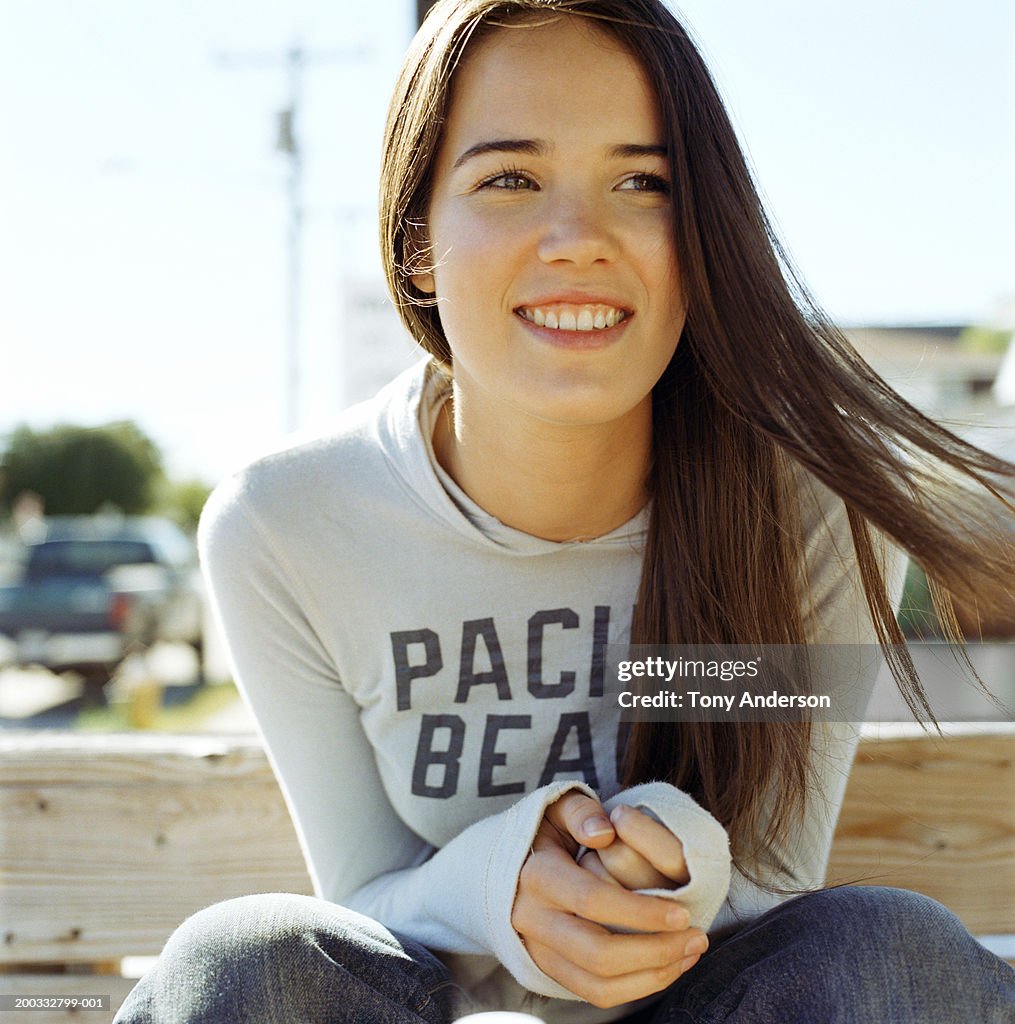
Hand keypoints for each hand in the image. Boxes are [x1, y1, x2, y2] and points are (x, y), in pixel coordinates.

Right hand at [511, 791, 707, 1007]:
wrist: (506, 868)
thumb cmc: (544, 833)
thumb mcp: (556, 808)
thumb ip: (580, 811)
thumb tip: (604, 832)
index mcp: (537, 875)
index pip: (592, 901)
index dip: (640, 912)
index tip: (682, 913)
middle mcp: (533, 920)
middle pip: (597, 954)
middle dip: (655, 951)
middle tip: (697, 937)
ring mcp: (539, 950)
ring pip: (598, 985)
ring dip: (652, 976)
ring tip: (690, 953)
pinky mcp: (549, 970)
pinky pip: (595, 995)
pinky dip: (637, 988)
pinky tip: (668, 966)